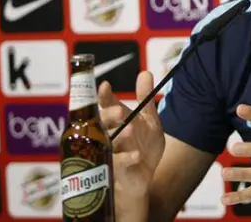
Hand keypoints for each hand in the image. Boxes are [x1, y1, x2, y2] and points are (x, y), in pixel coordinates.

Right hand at [98, 72, 164, 204]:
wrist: (146, 177)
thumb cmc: (142, 146)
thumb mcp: (149, 121)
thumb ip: (145, 98)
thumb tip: (145, 72)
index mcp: (115, 122)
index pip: (106, 106)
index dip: (103, 96)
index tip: (105, 86)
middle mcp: (108, 136)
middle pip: (102, 123)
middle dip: (109, 116)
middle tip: (120, 112)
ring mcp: (109, 154)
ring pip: (108, 143)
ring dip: (119, 137)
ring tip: (130, 130)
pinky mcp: (115, 172)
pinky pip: (118, 165)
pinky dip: (127, 159)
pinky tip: (136, 155)